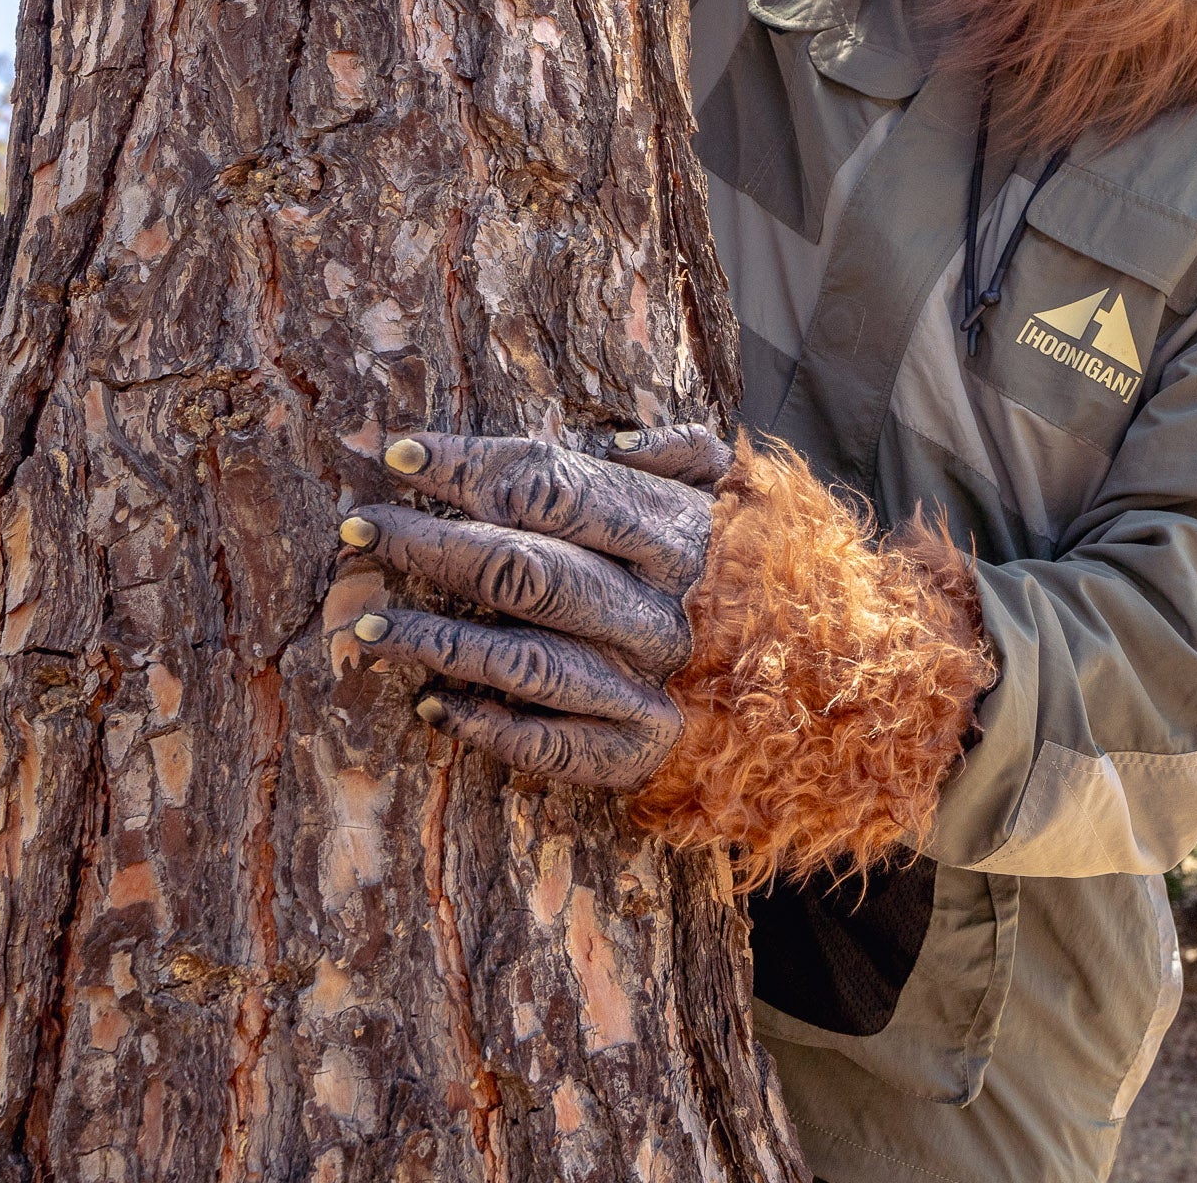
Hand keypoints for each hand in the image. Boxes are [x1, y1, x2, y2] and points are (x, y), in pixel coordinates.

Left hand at [337, 423, 733, 790]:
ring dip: (435, 638)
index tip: (396, 452)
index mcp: (675, 533)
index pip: (550, 484)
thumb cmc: (765, 573)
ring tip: (362, 621)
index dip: (468, 465)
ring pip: (522, 658)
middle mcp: (658, 609)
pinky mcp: (640, 753)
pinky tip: (429, 704)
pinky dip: (485, 725)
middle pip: (523, 566)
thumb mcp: (743, 493)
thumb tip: (610, 442)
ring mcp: (647, 686)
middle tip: (358, 527)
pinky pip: (550, 744)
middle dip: (429, 542)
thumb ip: (684, 454)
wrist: (838, 685)